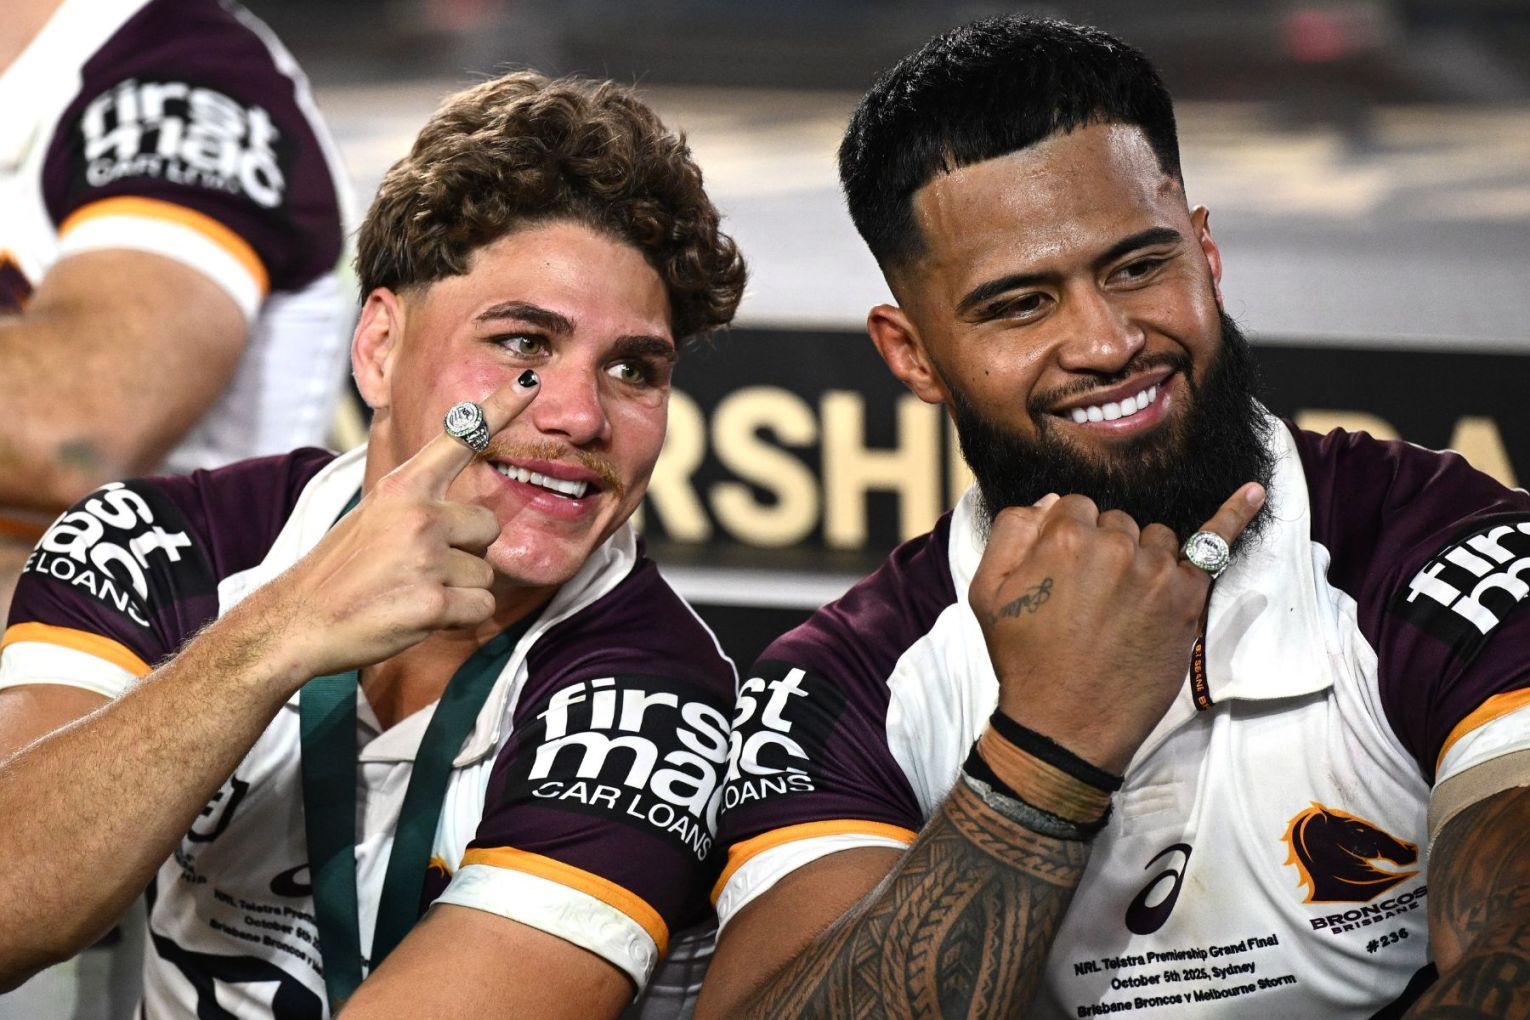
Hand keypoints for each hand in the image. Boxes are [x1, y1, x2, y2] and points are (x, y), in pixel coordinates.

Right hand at [260, 380, 539, 682]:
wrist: (299, 620)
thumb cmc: (342, 569)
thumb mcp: (374, 513)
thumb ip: (418, 499)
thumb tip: (462, 501)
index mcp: (403, 486)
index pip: (460, 438)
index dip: (499, 408)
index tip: (530, 380)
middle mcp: (420, 514)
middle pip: (487, 525)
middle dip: (466, 549)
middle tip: (418, 565)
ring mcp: (426, 557)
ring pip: (485, 572)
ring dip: (458, 588)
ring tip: (410, 590)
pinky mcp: (433, 602)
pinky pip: (481, 607)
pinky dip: (458, 618)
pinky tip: (419, 615)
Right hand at [968, 483, 1264, 773]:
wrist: (1065, 726)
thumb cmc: (1025, 660)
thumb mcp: (986, 591)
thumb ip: (1011, 531)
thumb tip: (1049, 502)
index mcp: (1064, 537)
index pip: (1074, 507)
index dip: (1067, 539)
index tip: (1062, 575)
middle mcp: (1115, 546)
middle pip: (1116, 522)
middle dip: (1103, 549)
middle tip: (1088, 600)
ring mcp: (1157, 571)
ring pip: (1153, 538)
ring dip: (1141, 559)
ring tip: (1121, 606)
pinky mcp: (1188, 599)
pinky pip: (1214, 546)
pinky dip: (1233, 516)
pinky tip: (1253, 494)